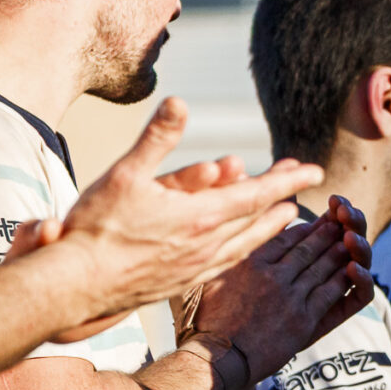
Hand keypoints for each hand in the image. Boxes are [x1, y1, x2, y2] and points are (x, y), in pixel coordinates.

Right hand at [46, 99, 324, 317]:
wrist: (74, 287)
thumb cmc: (97, 229)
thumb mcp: (125, 174)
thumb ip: (157, 138)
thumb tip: (178, 102)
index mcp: (201, 216)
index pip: (257, 193)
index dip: (288, 180)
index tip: (316, 171)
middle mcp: (207, 246)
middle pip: (258, 220)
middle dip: (282, 200)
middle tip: (301, 188)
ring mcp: (197, 269)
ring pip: (245, 245)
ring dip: (268, 229)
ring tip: (285, 218)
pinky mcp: (182, 285)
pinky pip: (225, 265)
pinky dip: (243, 252)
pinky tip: (242, 251)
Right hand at [188, 196, 373, 378]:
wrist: (218, 359)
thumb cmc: (209, 321)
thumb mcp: (211, 278)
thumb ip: (230, 254)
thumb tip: (238, 232)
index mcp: (249, 263)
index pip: (284, 238)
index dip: (303, 228)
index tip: (314, 221)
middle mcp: (271, 276)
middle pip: (306, 248)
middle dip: (326, 233)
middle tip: (339, 222)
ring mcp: (289, 297)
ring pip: (321, 267)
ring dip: (339, 251)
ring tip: (350, 239)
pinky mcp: (303, 319)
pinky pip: (330, 292)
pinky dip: (344, 278)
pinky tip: (353, 270)